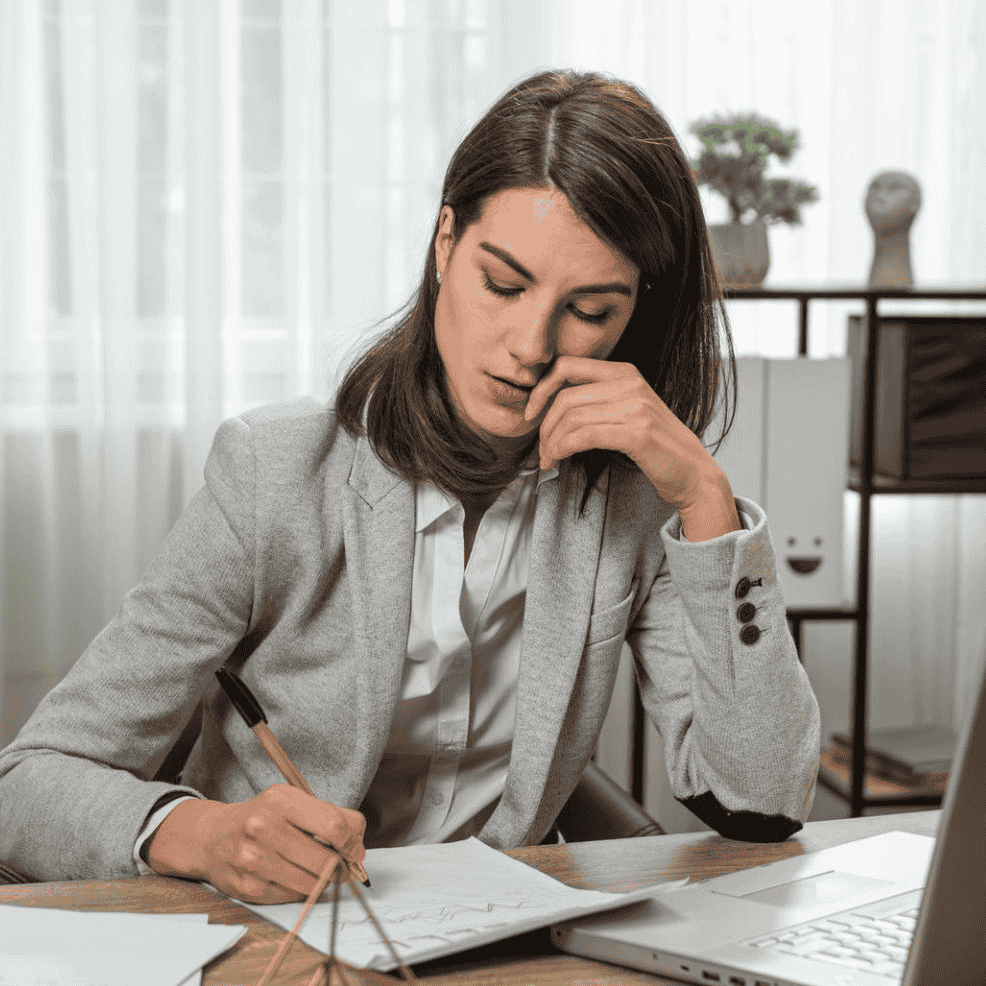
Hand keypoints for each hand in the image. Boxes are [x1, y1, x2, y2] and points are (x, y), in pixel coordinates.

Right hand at [144, 785, 365, 903]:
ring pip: (313, 883)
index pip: (335, 825)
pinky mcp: (250, 888)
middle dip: (344, 866)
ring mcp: (255, 860)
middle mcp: (265, 828)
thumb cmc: (261, 817)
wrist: (211, 837)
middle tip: (345, 866)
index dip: (354, 841)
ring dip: (326, 881)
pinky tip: (295, 877)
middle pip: (327, 859)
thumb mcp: (290, 801)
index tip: (356, 847)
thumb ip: (326, 816)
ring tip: (323, 872)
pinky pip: (294, 896)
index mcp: (281, 801)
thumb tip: (358, 845)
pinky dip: (303, 890)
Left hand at [525, 355, 715, 510]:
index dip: (541, 389)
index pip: (567, 366)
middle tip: (541, 448)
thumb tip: (551, 407)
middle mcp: (630, 384)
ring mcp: (636, 407)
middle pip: (565, 397)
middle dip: (544, 426)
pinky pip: (585, 435)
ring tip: (549, 459)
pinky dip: (563, 449)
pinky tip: (559, 459)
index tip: (531, 413)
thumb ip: (598, 401)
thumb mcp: (628, 412)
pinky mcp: (637, 433)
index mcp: (625, 373)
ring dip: (552, 443)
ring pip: (572, 418)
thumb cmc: (657, 448)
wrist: (694, 473)